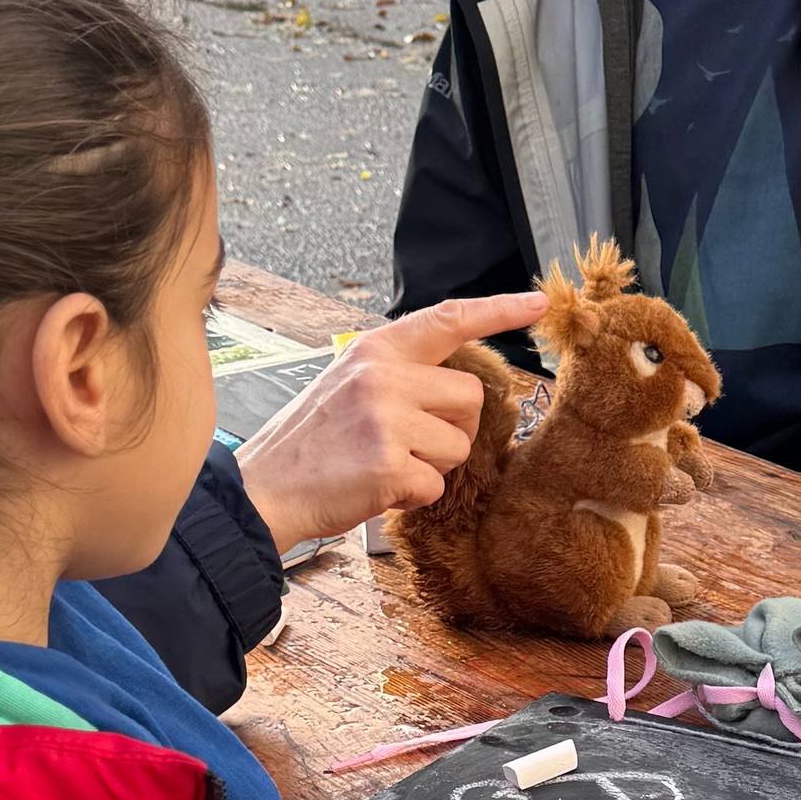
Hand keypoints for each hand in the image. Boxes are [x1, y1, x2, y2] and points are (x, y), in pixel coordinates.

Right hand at [235, 292, 546, 552]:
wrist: (262, 491)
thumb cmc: (310, 442)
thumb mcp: (348, 383)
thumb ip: (399, 374)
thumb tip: (460, 387)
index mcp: (376, 350)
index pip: (449, 319)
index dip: (498, 310)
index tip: (538, 303)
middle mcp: (384, 375)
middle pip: (471, 396)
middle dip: (452, 427)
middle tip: (405, 443)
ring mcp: (387, 419)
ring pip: (459, 445)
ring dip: (432, 466)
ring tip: (384, 465)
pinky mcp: (389, 465)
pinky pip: (436, 485)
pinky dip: (414, 497)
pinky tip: (375, 488)